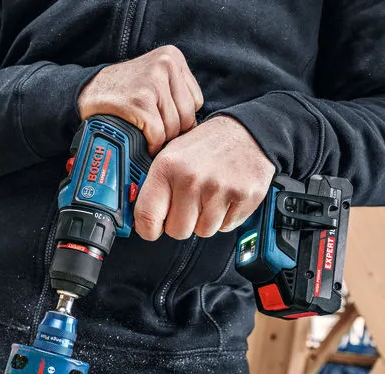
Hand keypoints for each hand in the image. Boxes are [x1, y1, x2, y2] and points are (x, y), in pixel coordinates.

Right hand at [78, 45, 203, 154]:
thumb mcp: (154, 78)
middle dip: (172, 132)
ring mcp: (153, 82)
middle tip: (155, 133)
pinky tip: (142, 142)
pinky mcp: (140, 101)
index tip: (163, 122)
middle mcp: (166, 65)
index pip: (195, 102)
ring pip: (174, 127)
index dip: (180, 118)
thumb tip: (197, 127)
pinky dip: (151, 145)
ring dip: (161, 140)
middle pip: (187, 116)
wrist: (87, 93)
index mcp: (173, 57)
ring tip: (147, 136)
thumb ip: (176, 92)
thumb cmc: (123, 92)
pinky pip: (158, 134)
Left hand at [134, 115, 274, 240]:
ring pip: (204, 231)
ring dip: (206, 220)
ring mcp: (219, 189)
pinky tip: (226, 197)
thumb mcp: (171, 155)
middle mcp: (191, 179)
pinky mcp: (244, 197)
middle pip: (177, 231)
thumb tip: (137, 218)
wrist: (246, 132)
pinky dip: (226, 217)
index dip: (148, 229)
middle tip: (190, 204)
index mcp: (167, 168)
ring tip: (210, 196)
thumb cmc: (206, 146)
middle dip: (182, 223)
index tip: (152, 229)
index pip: (146, 217)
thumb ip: (154, 186)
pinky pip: (227, 227)